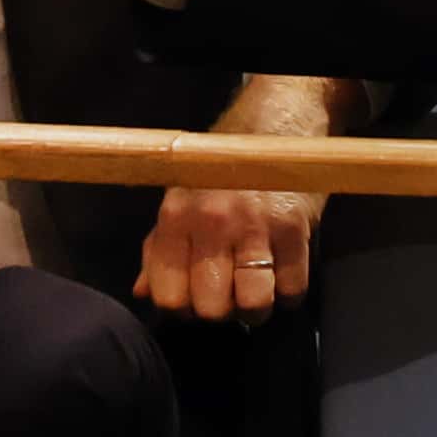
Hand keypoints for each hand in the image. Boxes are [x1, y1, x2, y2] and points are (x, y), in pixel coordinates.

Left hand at [138, 73, 341, 319]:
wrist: (278, 125)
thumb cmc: (224, 166)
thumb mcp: (182, 197)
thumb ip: (159, 247)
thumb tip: (142, 292)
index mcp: (176, 215)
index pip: (169, 295)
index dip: (183, 308)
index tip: (195, 298)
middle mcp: (212, 220)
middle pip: (211, 307)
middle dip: (222, 311)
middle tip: (229, 293)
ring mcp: (255, 224)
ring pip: (252, 304)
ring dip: (256, 308)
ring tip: (257, 290)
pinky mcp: (294, 227)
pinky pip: (292, 288)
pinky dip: (288, 292)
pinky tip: (281, 275)